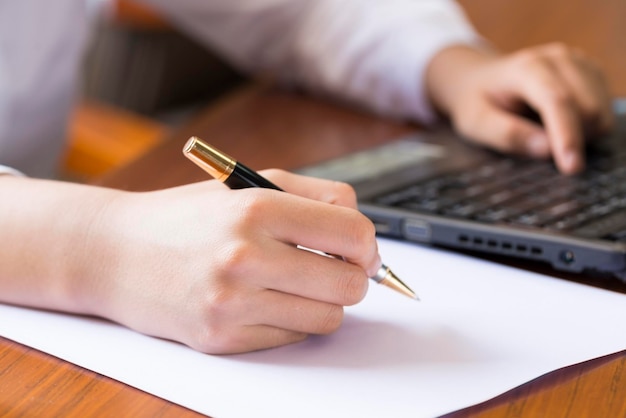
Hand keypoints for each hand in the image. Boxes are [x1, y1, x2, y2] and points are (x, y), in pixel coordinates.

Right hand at [82, 170, 378, 353]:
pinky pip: (292, 338)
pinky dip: (290, 321)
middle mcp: (244, 256)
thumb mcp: (249, 184)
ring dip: (323, 303)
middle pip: (349, 284)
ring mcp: (231, 303)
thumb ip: (316, 195)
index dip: (368, 246)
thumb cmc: (186, 217)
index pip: (353, 234)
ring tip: (297, 284)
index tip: (361, 251)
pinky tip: (266, 301)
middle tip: (334, 270)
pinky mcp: (221, 339)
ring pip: (328, 319)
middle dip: (353, 278)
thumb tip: (364, 233)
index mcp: (257, 208)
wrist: (115, 253)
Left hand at [425, 43, 612, 173]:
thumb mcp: (476, 123)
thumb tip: (546, 150)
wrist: (479, 77)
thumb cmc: (476, 102)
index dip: (567, 136)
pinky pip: (604, 109)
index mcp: (527, 68)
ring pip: (601, 111)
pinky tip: (559, 123)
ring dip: (582, 134)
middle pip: (587, 109)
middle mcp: (558, 58)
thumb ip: (507, 135)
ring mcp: (578, 62)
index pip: (557, 101)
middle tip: (540, 148)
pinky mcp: (590, 71)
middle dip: (573, 140)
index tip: (571, 168)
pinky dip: (588, 126)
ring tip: (545, 132)